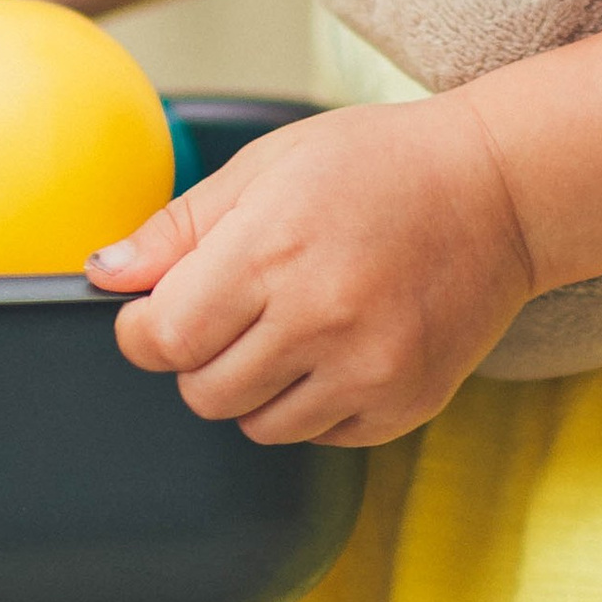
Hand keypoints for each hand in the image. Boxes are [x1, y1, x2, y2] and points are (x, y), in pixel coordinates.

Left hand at [88, 99, 534, 444]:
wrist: (499, 191)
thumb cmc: (376, 165)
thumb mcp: (265, 167)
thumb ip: (177, 228)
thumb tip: (103, 275)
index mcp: (272, 251)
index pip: (162, 338)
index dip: (144, 328)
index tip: (158, 309)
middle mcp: (320, 319)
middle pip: (201, 391)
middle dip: (198, 356)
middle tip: (235, 308)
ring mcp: (368, 370)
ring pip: (255, 425)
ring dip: (252, 385)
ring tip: (290, 324)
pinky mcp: (404, 404)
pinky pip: (318, 435)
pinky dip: (311, 403)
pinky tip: (338, 345)